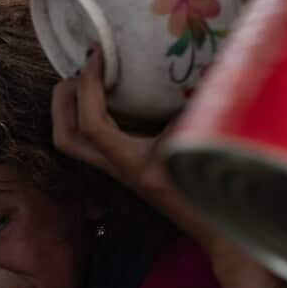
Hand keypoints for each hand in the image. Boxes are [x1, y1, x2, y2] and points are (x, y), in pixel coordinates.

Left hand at [53, 46, 222, 247]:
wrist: (224, 233)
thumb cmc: (222, 192)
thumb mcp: (209, 143)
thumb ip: (201, 107)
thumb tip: (202, 66)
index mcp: (135, 165)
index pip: (91, 124)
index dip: (88, 85)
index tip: (97, 54)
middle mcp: (121, 171)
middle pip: (65, 139)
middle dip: (62, 99)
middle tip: (81, 67)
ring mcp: (122, 173)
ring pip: (76, 143)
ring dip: (73, 108)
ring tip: (92, 76)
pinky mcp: (130, 171)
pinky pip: (98, 141)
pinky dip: (96, 114)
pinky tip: (117, 95)